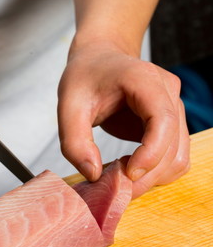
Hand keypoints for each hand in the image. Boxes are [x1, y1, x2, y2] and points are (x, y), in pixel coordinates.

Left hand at [58, 41, 189, 197]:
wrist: (99, 59)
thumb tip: (94, 175)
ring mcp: (173, 108)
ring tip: (120, 177)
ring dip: (152, 177)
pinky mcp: (170, 122)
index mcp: (144, 80)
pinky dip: (156, 170)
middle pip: (173, 147)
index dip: (150, 154)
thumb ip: (75, 141)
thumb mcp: (68, 105)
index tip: (126, 174)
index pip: (163, 121)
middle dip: (146, 175)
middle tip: (114, 187)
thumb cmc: (84, 77)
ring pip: (178, 156)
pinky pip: (173, 155)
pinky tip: (130, 166)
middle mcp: (167, 93)